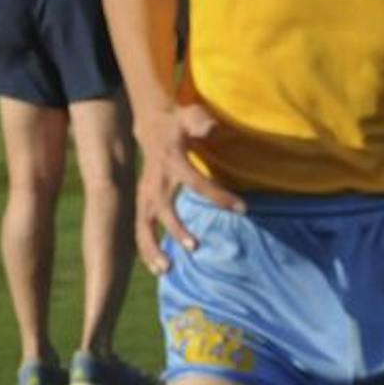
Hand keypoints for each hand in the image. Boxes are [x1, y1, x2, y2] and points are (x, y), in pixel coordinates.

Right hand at [133, 103, 242, 275]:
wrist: (151, 124)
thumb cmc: (178, 122)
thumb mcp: (191, 115)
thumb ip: (201, 122)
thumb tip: (212, 128)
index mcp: (172, 161)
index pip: (196, 182)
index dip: (219, 196)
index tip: (243, 209)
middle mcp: (155, 181)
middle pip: (161, 210)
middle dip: (176, 229)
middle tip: (195, 247)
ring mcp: (145, 193)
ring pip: (143, 226)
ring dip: (152, 248)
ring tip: (167, 269)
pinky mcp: (142, 202)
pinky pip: (140, 230)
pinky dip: (145, 250)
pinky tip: (157, 269)